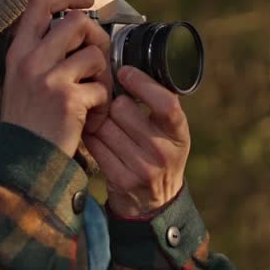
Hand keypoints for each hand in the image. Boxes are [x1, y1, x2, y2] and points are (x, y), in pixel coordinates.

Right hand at [0, 0, 113, 156]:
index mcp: (19, 53)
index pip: (39, 3)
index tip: (85, 2)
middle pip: (77, 22)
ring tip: (95, 100)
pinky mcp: (68, 99)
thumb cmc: (29, 124)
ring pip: (95, 55)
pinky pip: (102, 89)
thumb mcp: (23, 82)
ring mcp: (48, 79)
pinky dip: (103, 107)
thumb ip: (43, 55)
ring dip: (104, 77)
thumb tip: (78, 27)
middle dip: (97, 39)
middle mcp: (30, 60)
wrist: (23, 162)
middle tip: (98, 64)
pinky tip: (92, 121)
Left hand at [83, 66, 189, 217]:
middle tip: (110, 103)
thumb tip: (131, 66)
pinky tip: (93, 135)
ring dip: (99, 119)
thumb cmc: (158, 155)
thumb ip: (157, 104)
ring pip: (105, 126)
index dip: (143, 83)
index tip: (125, 72)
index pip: (165, 103)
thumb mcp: (169, 132)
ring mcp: (143, 168)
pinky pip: (95, 144)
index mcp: (179, 133)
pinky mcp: (121, 179)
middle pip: (124, 110)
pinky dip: (90, 136)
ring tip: (102, 121)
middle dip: (113, 102)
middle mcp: (164, 151)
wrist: (154, 203)